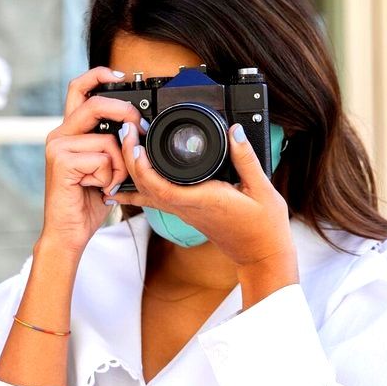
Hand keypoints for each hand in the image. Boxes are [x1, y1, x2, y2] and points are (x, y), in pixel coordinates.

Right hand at [37, 67, 137, 255]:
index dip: (98, 75)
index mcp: (68, 132)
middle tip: (137, 130)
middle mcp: (59, 135)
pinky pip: (102, 159)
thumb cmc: (86, 201)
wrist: (68, 232)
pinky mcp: (61, 162)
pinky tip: (100, 190)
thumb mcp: (103, 166)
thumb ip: (110, 143)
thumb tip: (134, 127)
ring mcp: (57, 147)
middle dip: (124, 113)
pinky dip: (110, 177)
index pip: (78, 89)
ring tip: (110, 182)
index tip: (119, 75)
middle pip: (96, 104)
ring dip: (119, 165)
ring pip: (107, 139)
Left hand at [109, 122, 297, 304]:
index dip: (144, 168)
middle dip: (130, 160)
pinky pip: (156, 199)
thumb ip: (246, 159)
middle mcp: (187, 208)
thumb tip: (235, 131)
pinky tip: (123, 186)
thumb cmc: (263, 226)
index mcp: (203, 200)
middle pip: (147, 188)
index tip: (136, 146)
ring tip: (122, 148)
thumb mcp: (262, 189)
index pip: (162, 187)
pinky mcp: (186, 212)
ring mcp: (184, 212)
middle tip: (126, 133)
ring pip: (148, 194)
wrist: (260, 254)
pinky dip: (140, 188)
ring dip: (132, 172)